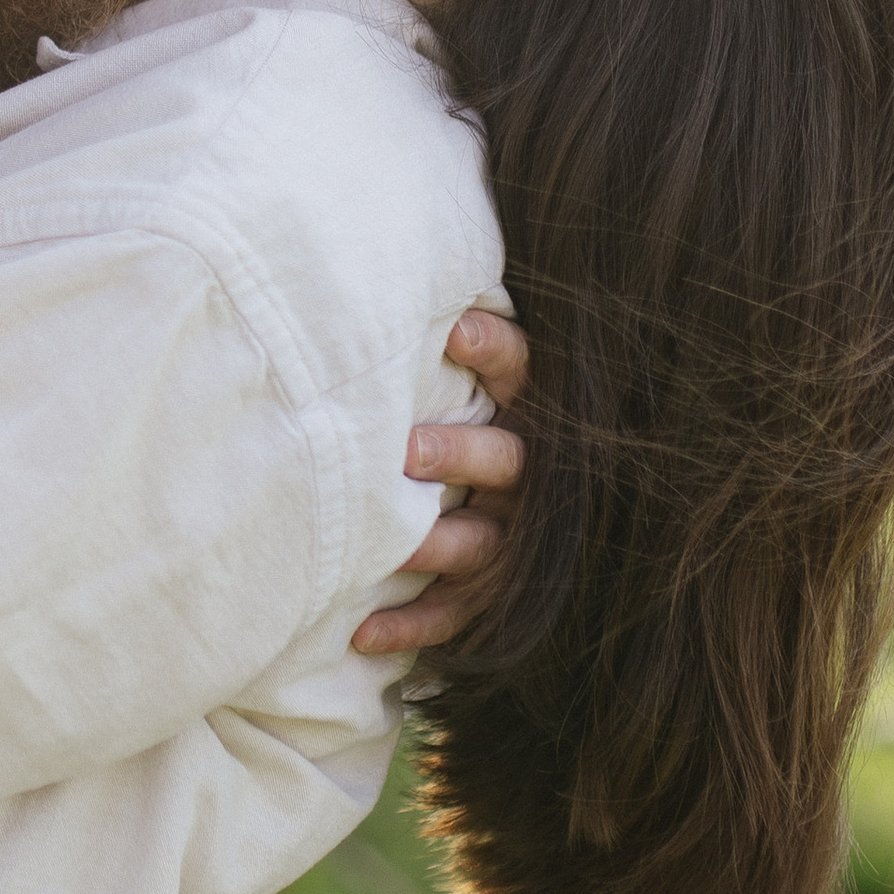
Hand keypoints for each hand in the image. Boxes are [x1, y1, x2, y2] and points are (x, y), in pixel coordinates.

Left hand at [351, 304, 528, 655]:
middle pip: (506, 460)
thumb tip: (367, 261)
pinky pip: (458, 614)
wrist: (519, 524)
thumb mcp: (467, 377)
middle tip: (404, 449)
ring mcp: (513, 534)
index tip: (451, 329)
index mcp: (530, 410)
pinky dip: (412, 625)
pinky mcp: (493, 592)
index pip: (523, 369)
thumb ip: (434, 339)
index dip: (492, 349)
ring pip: (484, 542)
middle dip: (457, 454)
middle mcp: (530, 473)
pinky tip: (363, 633)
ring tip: (391, 546)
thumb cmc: (455, 420)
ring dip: (435, 543)